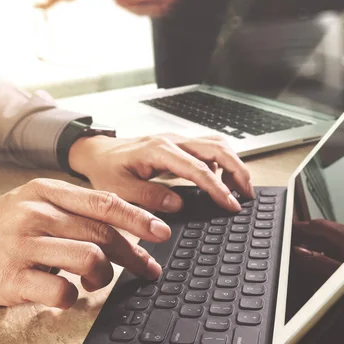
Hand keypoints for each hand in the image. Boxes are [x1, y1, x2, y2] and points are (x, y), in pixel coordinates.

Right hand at [0, 179, 167, 308]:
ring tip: (97, 281)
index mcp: (44, 192)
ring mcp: (23, 244)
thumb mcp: (30, 204)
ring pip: (89, 259)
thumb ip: (69, 212)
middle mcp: (36, 213)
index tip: (162, 231)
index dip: (138, 218)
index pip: (103, 202)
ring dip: (104, 276)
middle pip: (103, 234)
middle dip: (134, 255)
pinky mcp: (12, 277)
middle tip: (148, 269)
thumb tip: (119, 229)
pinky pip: (61, 291)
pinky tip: (67, 296)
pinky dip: (73, 298)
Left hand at [69, 134, 252, 212]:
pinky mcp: (178, 144)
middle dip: (238, 170)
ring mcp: (176, 140)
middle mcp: (171, 140)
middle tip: (247, 195)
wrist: (96, 152)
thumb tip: (177, 204)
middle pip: (216, 148)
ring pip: (216, 143)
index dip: (218, 188)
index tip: (231, 204)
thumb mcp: (120, 189)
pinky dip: (221, 161)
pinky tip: (220, 180)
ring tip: (240, 187)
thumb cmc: (106, 169)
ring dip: (233, 162)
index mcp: (158, 151)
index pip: (198, 169)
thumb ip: (148, 197)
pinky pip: (207, 147)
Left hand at [115, 0, 190, 16]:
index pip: (139, 0)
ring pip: (142, 13)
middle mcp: (161, 7)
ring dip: (130, 9)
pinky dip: (137, 9)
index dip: (126, 0)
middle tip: (115, 1)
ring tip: (120, 4)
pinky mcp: (162, 14)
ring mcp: (162, 12)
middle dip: (126, 6)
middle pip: (139, 10)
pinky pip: (146, 13)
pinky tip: (130, 6)